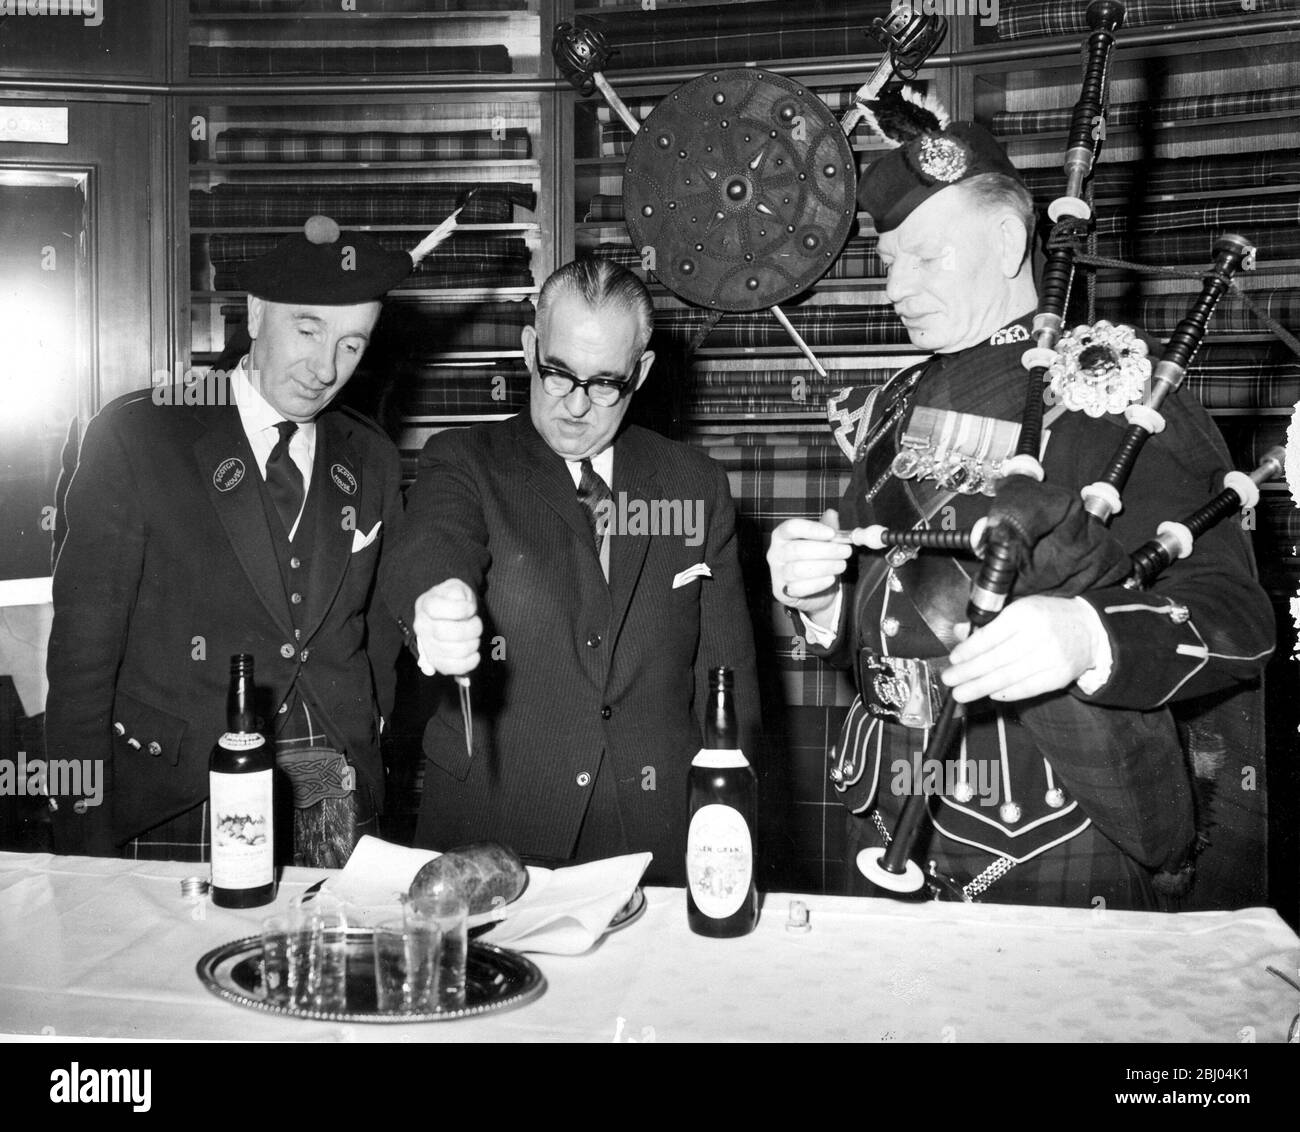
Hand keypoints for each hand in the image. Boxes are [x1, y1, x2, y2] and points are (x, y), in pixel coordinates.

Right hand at [411, 578, 481, 677]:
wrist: (452, 614)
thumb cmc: (456, 600)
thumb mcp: (456, 588)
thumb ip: (457, 591)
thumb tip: (458, 598)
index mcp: (425, 605)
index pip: (436, 609)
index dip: (460, 609)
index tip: (471, 608)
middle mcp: (422, 626)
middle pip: (444, 632)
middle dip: (470, 628)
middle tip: (477, 623)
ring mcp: (427, 645)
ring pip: (450, 651)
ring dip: (472, 644)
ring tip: (475, 637)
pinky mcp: (436, 661)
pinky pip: (451, 668)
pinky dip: (468, 663)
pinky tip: (475, 654)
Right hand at [766, 509, 850, 625]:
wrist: (815, 590)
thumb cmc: (817, 560)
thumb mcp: (822, 541)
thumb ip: (827, 527)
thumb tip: (832, 513)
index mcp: (782, 535)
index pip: (791, 527)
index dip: (812, 529)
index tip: (832, 533)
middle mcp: (775, 553)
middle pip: (796, 549)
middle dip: (825, 550)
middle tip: (846, 551)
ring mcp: (777, 573)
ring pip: (798, 569)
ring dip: (825, 567)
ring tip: (841, 565)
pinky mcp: (782, 591)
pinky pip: (799, 588)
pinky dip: (818, 583)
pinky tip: (831, 579)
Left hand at [941, 595, 1103, 702]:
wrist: (1089, 629)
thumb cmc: (1046, 616)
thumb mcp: (1019, 608)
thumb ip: (989, 622)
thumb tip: (959, 632)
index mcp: (1025, 614)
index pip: (990, 636)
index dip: (969, 650)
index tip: (953, 659)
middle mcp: (1038, 636)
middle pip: (996, 659)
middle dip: (968, 672)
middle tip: (948, 680)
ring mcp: (1051, 658)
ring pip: (1009, 677)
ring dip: (980, 687)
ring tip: (961, 693)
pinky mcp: (1059, 676)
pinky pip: (1027, 689)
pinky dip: (1007, 693)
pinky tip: (990, 694)